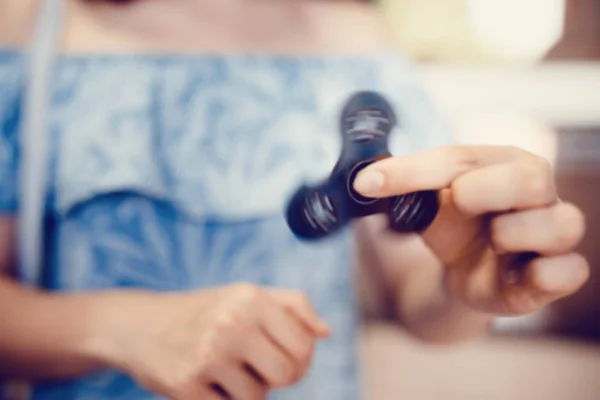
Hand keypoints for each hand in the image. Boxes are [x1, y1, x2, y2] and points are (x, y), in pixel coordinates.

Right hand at [89, 284, 329, 399]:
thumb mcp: (247, 295)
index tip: (281, 356)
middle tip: (258, 368)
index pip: (304, 346)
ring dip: (247, 391)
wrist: (140, 325)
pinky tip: (206, 380)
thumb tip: (326, 332)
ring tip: (225, 370)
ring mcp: (207, 355)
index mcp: (252, 298)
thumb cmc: (207, 311)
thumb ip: (294, 306)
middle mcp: (231, 323)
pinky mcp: (186, 385)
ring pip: (258, 398)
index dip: (299, 359)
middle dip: (277, 378)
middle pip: (287, 375)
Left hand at [353, 145, 588, 315]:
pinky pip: (571, 271)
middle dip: (486, 190)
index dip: (413, 171)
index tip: (369, 183)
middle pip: (532, 177)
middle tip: (458, 201)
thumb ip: (401, 185)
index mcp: (501, 163)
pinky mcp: (555, 274)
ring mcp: (551, 234)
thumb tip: (363, 180)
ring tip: (493, 243)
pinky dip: (543, 274)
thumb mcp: (425, 202)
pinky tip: (514, 274)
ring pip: (562, 224)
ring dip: (516, 234)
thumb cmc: (454, 224)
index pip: (460, 158)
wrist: (466, 269)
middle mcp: (536, 193)